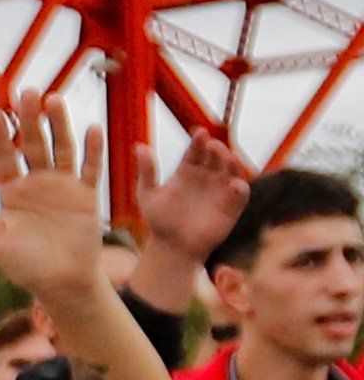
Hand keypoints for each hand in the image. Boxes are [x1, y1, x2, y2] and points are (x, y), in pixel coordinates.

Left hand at [0, 100, 110, 303]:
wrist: (61, 284)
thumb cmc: (25, 267)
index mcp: (12, 193)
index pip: (4, 158)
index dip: (0, 137)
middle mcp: (36, 184)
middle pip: (33, 145)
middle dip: (29, 120)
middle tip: (27, 92)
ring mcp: (62, 188)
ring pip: (61, 150)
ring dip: (59, 125)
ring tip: (54, 99)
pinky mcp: (86, 197)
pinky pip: (90, 170)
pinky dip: (92, 151)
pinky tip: (92, 129)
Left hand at [134, 127, 252, 266]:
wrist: (172, 246)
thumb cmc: (159, 220)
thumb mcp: (147, 194)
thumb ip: (146, 171)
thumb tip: (138, 145)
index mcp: (187, 170)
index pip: (196, 150)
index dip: (199, 141)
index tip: (199, 133)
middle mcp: (207, 176)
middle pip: (216, 156)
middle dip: (217, 148)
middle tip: (212, 145)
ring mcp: (220, 190)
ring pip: (232, 170)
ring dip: (232, 162)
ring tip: (227, 158)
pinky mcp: (231, 206)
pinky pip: (240, 193)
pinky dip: (240, 187)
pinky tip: (234, 184)